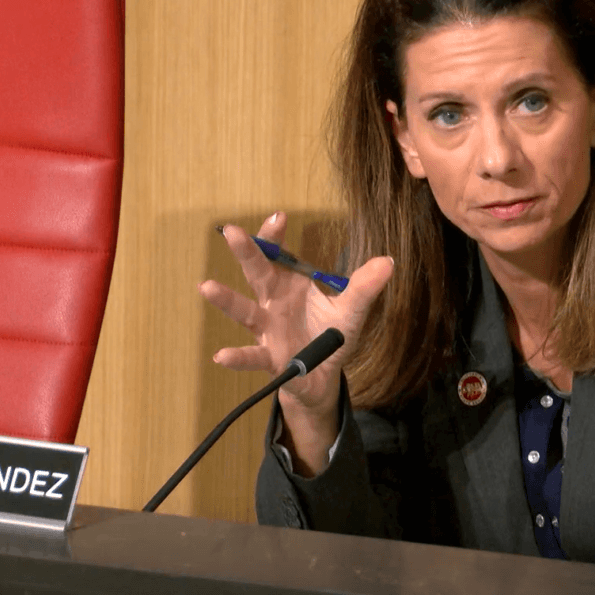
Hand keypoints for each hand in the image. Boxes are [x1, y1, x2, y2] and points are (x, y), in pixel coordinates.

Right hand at [199, 212, 393, 472]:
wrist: (321, 377)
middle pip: (258, 274)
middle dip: (246, 252)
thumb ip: (364, 287)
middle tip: (231, 231)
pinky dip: (238, 357)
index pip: (279, 255)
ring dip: (227, 300)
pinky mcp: (269, 357)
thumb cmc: (329, 336)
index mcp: (290, 285)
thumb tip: (388, 262)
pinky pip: (251, 356)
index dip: (275, 236)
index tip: (279, 216)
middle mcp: (272, 303)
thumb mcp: (351, 311)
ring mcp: (267, 329)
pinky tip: (221, 356)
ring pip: (245, 312)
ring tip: (206, 286)